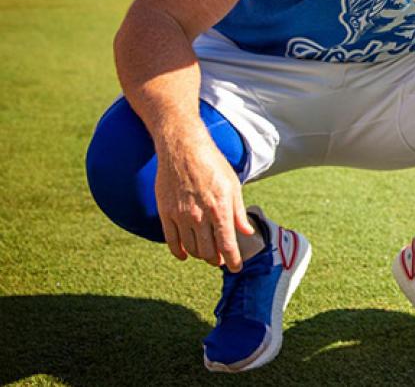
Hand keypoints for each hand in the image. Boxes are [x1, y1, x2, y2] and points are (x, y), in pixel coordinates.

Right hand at [154, 135, 254, 271]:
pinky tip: (185, 254)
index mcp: (220, 209)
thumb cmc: (212, 164)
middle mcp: (200, 216)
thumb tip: (247, 231)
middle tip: (221, 260)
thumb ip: (239, 212)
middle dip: (217, 259)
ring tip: (207, 255)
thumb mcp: (233, 185)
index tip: (236, 267)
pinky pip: (171, 240)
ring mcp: (180, 216)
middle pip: (208, 251)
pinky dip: (179, 252)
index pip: (227, 245)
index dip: (233, 260)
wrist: (183, 148)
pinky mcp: (166, 213)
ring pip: (191, 248)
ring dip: (200, 256)